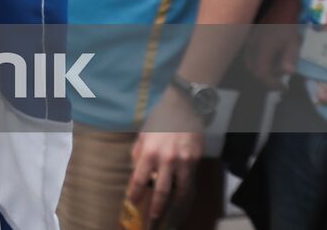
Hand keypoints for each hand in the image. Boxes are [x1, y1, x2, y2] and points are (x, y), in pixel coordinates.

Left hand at [129, 93, 204, 223]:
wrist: (183, 108)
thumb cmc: (159, 120)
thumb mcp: (142, 134)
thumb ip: (138, 153)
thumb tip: (135, 170)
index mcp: (148, 152)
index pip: (139, 179)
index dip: (135, 193)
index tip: (132, 201)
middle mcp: (165, 159)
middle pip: (160, 190)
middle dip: (155, 207)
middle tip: (152, 218)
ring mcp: (182, 161)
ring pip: (179, 190)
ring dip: (173, 205)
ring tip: (168, 214)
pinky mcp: (194, 161)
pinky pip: (189, 182)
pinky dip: (185, 193)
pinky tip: (181, 199)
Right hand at [247, 0, 302, 87]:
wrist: (274, 3)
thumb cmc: (285, 22)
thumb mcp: (292, 40)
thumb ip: (289, 57)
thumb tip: (287, 73)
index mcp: (262, 48)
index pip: (261, 73)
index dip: (271, 84)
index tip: (282, 86)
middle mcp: (250, 47)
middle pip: (252, 70)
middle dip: (266, 79)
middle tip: (278, 80)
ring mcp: (246, 42)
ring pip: (248, 63)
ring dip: (259, 70)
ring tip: (273, 68)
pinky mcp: (245, 39)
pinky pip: (247, 55)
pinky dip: (255, 62)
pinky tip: (265, 58)